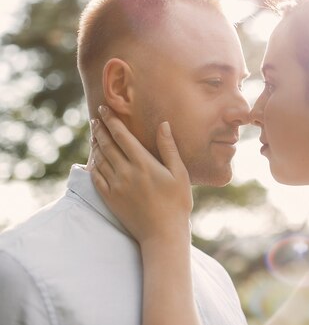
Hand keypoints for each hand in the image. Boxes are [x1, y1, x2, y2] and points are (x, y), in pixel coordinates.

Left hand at [90, 105, 192, 246]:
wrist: (162, 233)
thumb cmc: (176, 203)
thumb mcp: (179, 173)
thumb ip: (169, 147)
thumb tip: (163, 124)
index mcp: (143, 163)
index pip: (121, 135)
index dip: (111, 120)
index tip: (104, 109)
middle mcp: (125, 172)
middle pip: (107, 144)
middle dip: (100, 129)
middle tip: (96, 118)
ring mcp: (115, 186)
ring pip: (100, 159)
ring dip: (96, 144)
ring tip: (95, 134)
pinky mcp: (110, 198)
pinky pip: (96, 177)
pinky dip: (93, 164)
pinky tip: (94, 159)